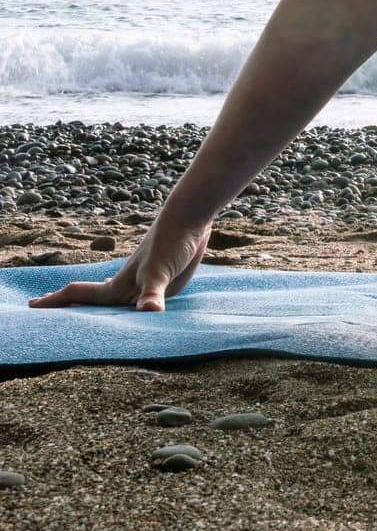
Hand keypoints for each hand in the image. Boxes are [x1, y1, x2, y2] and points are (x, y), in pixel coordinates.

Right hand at [27, 208, 212, 310]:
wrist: (190, 217)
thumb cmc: (171, 242)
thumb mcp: (161, 271)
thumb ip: (152, 292)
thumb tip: (149, 310)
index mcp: (117, 287)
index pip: (78, 295)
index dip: (54, 301)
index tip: (32, 305)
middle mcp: (126, 287)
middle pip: (91, 302)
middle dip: (69, 308)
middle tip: (45, 312)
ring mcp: (142, 282)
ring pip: (113, 301)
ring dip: (97, 307)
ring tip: (82, 311)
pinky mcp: (162, 279)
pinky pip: (139, 297)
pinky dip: (130, 303)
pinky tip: (132, 305)